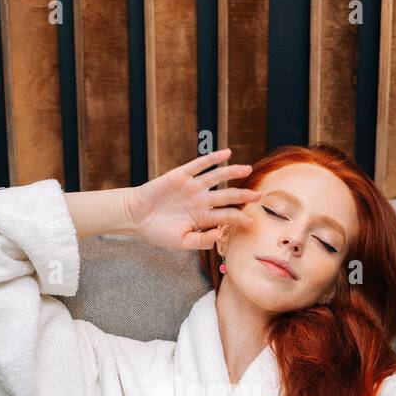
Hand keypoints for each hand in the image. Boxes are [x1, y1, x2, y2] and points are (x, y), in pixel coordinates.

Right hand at [124, 148, 261, 251]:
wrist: (136, 217)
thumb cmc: (158, 232)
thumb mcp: (180, 242)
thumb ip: (201, 241)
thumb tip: (219, 234)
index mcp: (203, 218)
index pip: (226, 217)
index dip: (239, 219)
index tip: (252, 222)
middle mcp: (201, 201)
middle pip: (227, 196)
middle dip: (243, 195)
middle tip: (259, 195)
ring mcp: (192, 187)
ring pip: (217, 177)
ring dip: (232, 172)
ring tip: (247, 168)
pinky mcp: (181, 176)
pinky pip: (200, 165)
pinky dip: (212, 158)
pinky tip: (226, 153)